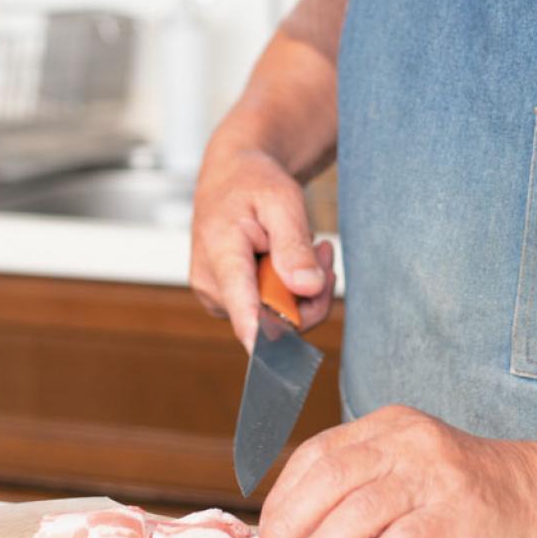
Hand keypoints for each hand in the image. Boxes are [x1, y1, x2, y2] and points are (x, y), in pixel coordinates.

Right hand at [190, 144, 334, 351]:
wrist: (233, 177)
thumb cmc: (253, 183)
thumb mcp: (281, 200)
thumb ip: (293, 245)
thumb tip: (307, 288)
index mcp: (220, 256)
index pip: (242, 308)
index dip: (264, 338)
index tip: (279, 361)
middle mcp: (213, 286)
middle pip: (274, 319)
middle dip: (309, 292)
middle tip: (323, 250)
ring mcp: (219, 298)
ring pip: (278, 319)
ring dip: (303, 289)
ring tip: (309, 247)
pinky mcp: (231, 302)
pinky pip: (272, 312)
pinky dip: (291, 291)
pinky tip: (293, 261)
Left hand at [252, 405, 536, 537]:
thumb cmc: (466, 494)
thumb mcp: (407, 474)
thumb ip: (360, 492)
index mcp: (385, 427)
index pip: (314, 457)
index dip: (280, 503)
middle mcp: (406, 441)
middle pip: (327, 481)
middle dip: (287, 533)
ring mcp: (434, 474)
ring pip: (357, 511)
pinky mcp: (460, 510)